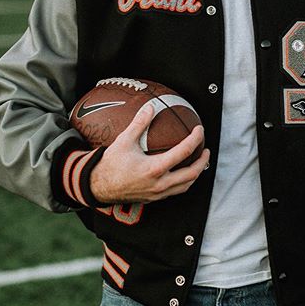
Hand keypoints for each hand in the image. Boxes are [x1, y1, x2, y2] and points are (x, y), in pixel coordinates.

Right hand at [89, 103, 209, 203]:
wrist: (98, 186)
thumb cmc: (110, 164)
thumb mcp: (124, 140)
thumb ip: (139, 123)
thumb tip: (150, 107)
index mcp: (155, 168)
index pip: (184, 151)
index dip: (195, 139)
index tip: (199, 130)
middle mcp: (160, 183)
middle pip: (192, 173)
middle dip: (203, 161)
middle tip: (206, 150)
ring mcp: (158, 193)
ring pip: (186, 186)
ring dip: (195, 173)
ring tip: (199, 162)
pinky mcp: (154, 198)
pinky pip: (176, 191)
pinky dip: (184, 182)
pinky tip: (182, 173)